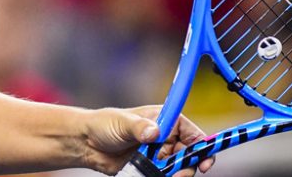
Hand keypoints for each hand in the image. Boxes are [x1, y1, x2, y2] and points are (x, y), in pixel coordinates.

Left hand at [78, 105, 214, 175]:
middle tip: (178, 174)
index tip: (205, 161)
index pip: (192, 132)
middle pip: (190, 155)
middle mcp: (165, 137)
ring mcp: (159, 154)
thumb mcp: (122, 123)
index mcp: (164, 120)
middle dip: (188, 166)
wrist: (87, 144)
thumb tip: (155, 132)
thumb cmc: (103, 125)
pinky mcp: (152, 168)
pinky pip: (166, 176)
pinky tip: (152, 175)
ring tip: (163, 175)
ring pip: (180, 168)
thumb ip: (139, 128)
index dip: (203, 146)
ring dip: (175, 174)